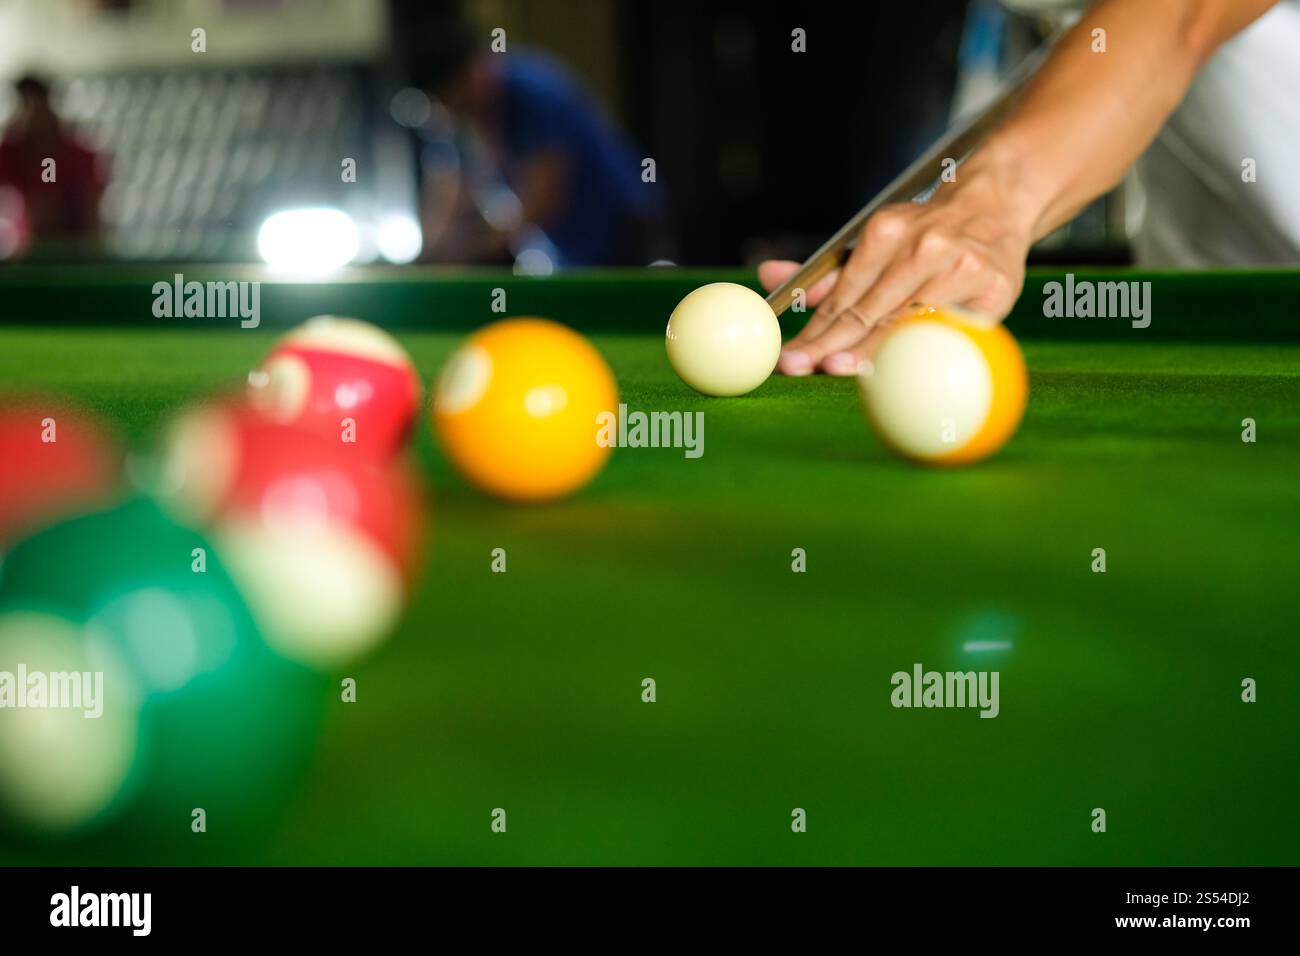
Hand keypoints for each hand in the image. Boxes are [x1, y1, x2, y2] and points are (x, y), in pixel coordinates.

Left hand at [758, 165, 1034, 375]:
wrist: (998, 209)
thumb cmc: (926, 236)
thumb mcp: (878, 243)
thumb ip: (826, 271)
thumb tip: (768, 276)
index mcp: (888, 230)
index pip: (844, 294)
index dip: (816, 330)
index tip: (791, 356)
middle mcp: (923, 246)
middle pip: (869, 311)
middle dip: (830, 345)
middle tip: (800, 368)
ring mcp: (960, 267)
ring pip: (907, 324)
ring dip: (871, 353)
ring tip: (838, 371)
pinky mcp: (993, 289)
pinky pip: (948, 332)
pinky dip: (922, 352)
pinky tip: (899, 372)